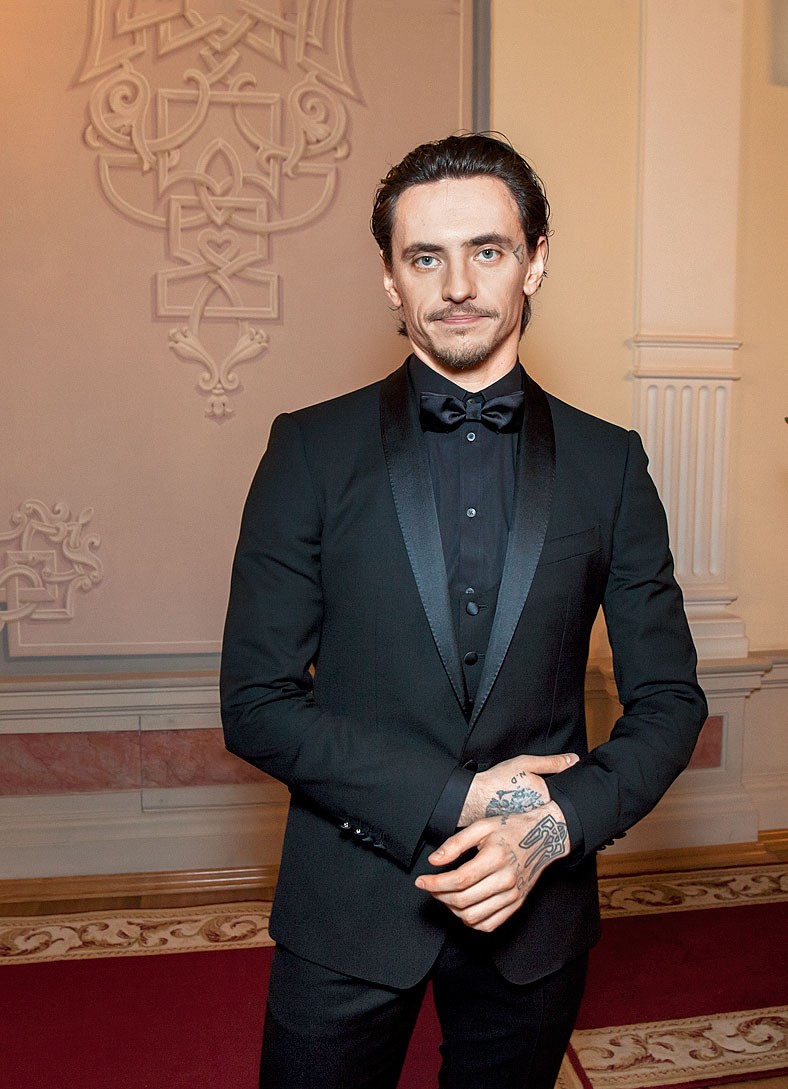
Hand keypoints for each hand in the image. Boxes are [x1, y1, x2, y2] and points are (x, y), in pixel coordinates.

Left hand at [415, 801, 569, 931]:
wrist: (544, 837)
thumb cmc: (510, 829)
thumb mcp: (481, 826)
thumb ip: (455, 843)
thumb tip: (434, 861)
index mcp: (495, 857)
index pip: (459, 879)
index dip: (435, 883)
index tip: (421, 881)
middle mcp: (506, 879)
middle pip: (463, 900)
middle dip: (440, 896)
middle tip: (431, 887)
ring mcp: (513, 895)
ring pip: (474, 917)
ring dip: (452, 910)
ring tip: (446, 896)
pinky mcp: (516, 904)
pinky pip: (489, 925)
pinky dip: (471, 921)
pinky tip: (463, 908)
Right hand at [459, 751, 577, 826]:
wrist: (473, 799)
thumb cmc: (497, 780)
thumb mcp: (525, 763)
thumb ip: (552, 762)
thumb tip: (574, 760)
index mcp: (547, 798)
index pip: (560, 793)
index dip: (553, 787)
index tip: (541, 785)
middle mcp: (542, 816)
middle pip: (552, 807)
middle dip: (545, 801)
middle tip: (525, 795)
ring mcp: (531, 826)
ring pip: (541, 817)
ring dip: (536, 812)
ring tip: (518, 803)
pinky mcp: (520, 832)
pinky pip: (529, 825)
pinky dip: (525, 820)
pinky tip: (514, 812)